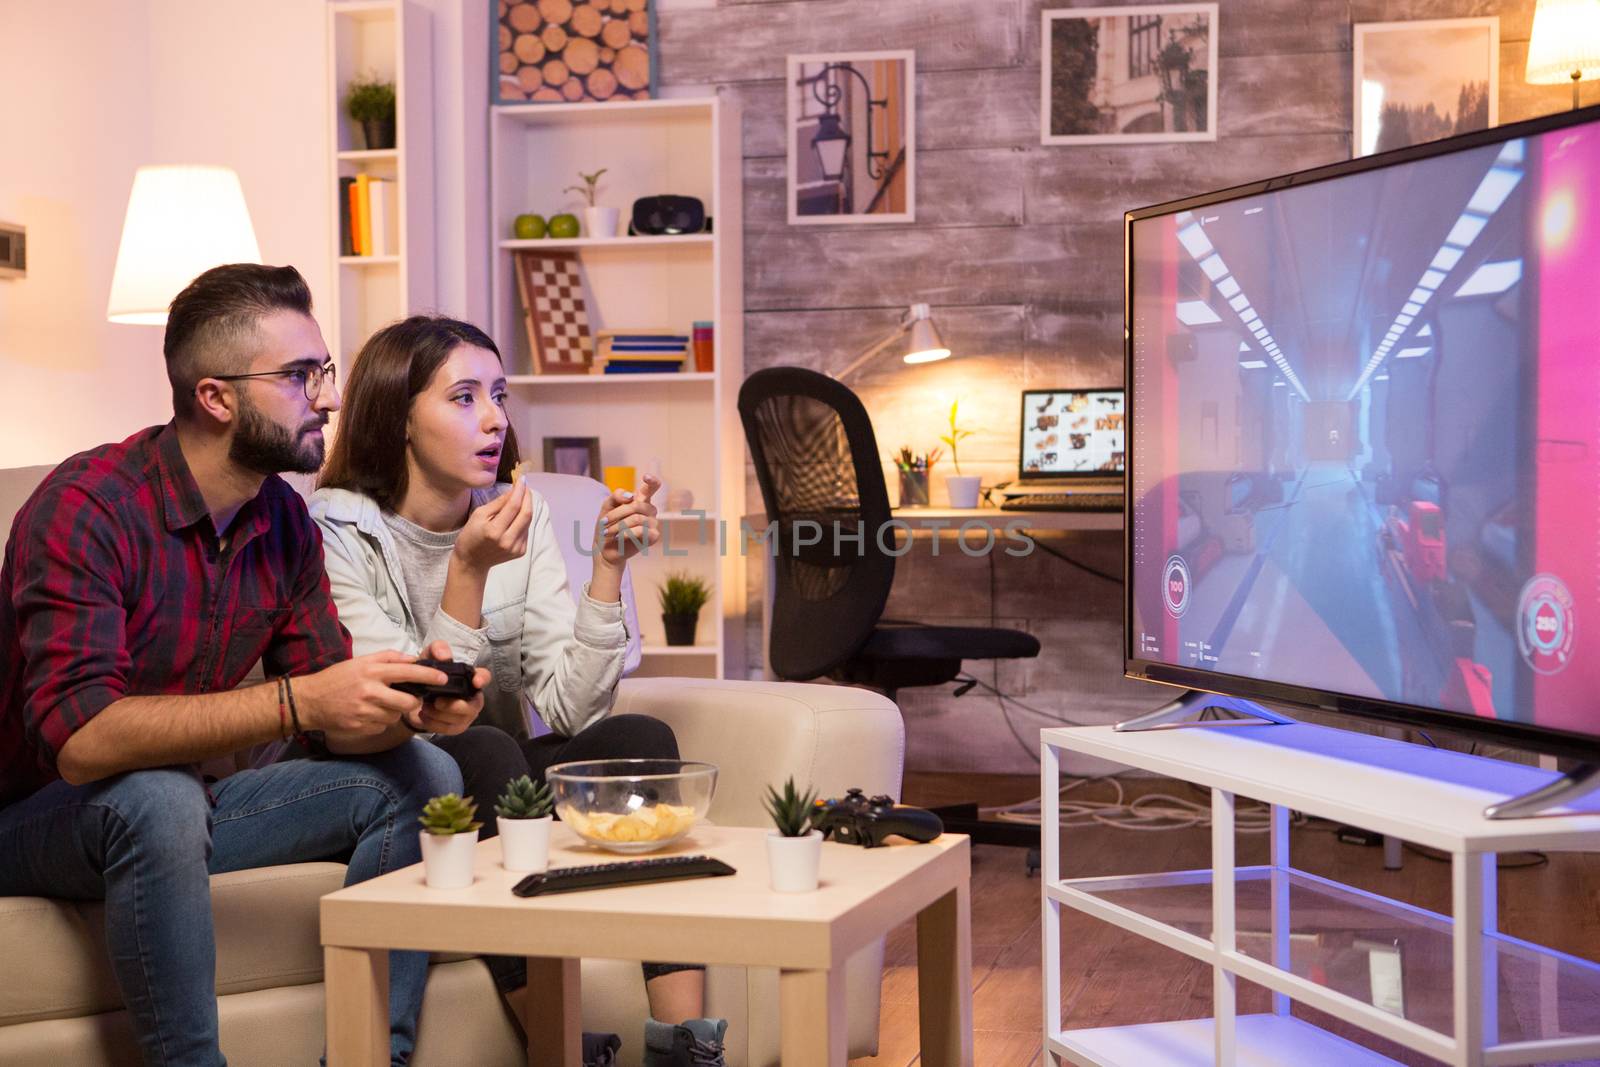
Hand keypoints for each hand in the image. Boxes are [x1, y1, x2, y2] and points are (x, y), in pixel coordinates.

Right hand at [296, 652, 450, 735]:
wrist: (309, 700)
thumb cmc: (337, 679)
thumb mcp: (361, 662)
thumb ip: (388, 658)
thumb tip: (413, 659)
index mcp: (372, 672)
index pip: (408, 672)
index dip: (429, 675)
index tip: (443, 678)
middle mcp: (370, 691)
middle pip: (408, 702)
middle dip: (412, 702)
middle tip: (406, 698)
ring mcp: (365, 712)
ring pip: (396, 716)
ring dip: (393, 712)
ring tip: (377, 704)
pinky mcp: (360, 727)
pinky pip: (382, 727)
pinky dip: (379, 722)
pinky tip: (367, 714)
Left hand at [407, 640, 487, 735]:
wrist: (411, 696)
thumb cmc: (427, 675)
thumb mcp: (429, 657)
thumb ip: (437, 649)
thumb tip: (445, 656)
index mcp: (469, 678)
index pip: (484, 677)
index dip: (482, 679)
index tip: (476, 682)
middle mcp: (472, 697)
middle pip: (473, 705)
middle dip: (456, 706)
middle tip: (437, 702)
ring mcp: (465, 714)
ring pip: (460, 719)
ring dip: (441, 715)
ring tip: (425, 708)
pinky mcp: (455, 727)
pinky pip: (448, 730)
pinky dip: (434, 724)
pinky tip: (423, 716)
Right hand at [453, 478, 533, 572]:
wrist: (472, 562)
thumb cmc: (471, 535)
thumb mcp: (479, 515)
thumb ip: (498, 503)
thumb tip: (514, 490)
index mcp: (494, 531)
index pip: (513, 506)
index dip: (520, 490)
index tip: (522, 479)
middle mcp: (508, 541)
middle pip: (526, 514)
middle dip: (528, 497)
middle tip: (525, 486)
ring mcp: (516, 548)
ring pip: (528, 522)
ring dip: (527, 507)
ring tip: (521, 497)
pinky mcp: (520, 551)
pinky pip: (526, 530)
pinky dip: (523, 520)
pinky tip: (516, 516)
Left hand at [595, 474, 660, 568]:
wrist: (605, 548)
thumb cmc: (607, 526)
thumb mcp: (606, 507)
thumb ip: (616, 496)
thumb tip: (631, 497)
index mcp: (640, 500)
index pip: (652, 486)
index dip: (652, 481)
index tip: (645, 477)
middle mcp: (649, 510)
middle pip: (636, 505)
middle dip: (616, 514)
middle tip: (603, 522)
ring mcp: (653, 523)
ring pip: (637, 518)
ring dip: (617, 526)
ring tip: (608, 532)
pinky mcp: (653, 536)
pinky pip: (641, 531)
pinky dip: (626, 534)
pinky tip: (618, 538)